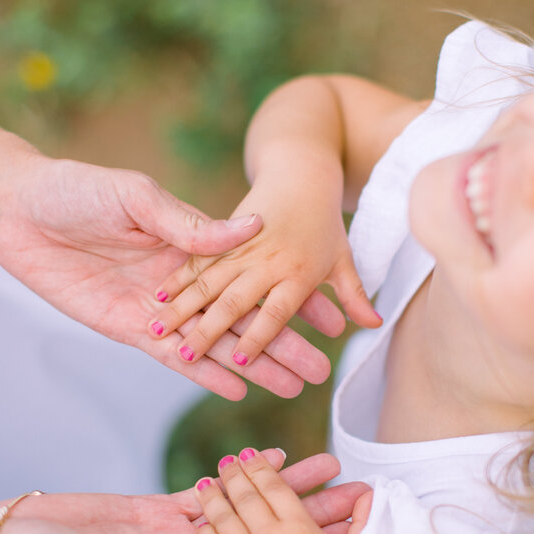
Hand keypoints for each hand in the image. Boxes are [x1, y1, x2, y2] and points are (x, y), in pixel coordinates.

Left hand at [0, 158, 333, 400]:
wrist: (20, 210)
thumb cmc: (78, 190)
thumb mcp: (138, 197)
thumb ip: (191, 224)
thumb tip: (252, 228)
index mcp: (192, 244)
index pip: (254, 276)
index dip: (291, 297)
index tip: (330, 317)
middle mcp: (183, 281)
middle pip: (243, 319)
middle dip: (282, 344)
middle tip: (320, 371)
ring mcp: (159, 309)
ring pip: (216, 344)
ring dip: (253, 366)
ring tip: (291, 387)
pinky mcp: (128, 328)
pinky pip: (175, 357)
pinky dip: (204, 374)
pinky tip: (236, 390)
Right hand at [148, 179, 379, 369]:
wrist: (301, 172)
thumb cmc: (325, 222)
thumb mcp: (343, 257)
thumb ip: (354, 294)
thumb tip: (376, 324)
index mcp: (297, 271)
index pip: (277, 310)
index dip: (259, 336)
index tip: (242, 361)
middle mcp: (266, 260)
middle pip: (235, 298)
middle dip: (209, 328)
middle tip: (188, 353)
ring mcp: (240, 247)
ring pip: (206, 279)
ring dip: (183, 305)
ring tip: (158, 328)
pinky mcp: (221, 234)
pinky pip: (195, 259)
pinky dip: (177, 279)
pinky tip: (158, 297)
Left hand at [194, 449, 371, 533]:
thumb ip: (364, 523)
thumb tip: (372, 495)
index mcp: (299, 529)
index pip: (274, 486)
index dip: (261, 466)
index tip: (252, 455)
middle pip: (245, 494)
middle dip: (235, 473)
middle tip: (228, 462)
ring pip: (222, 516)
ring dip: (214, 495)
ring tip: (207, 482)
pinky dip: (205, 530)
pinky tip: (201, 521)